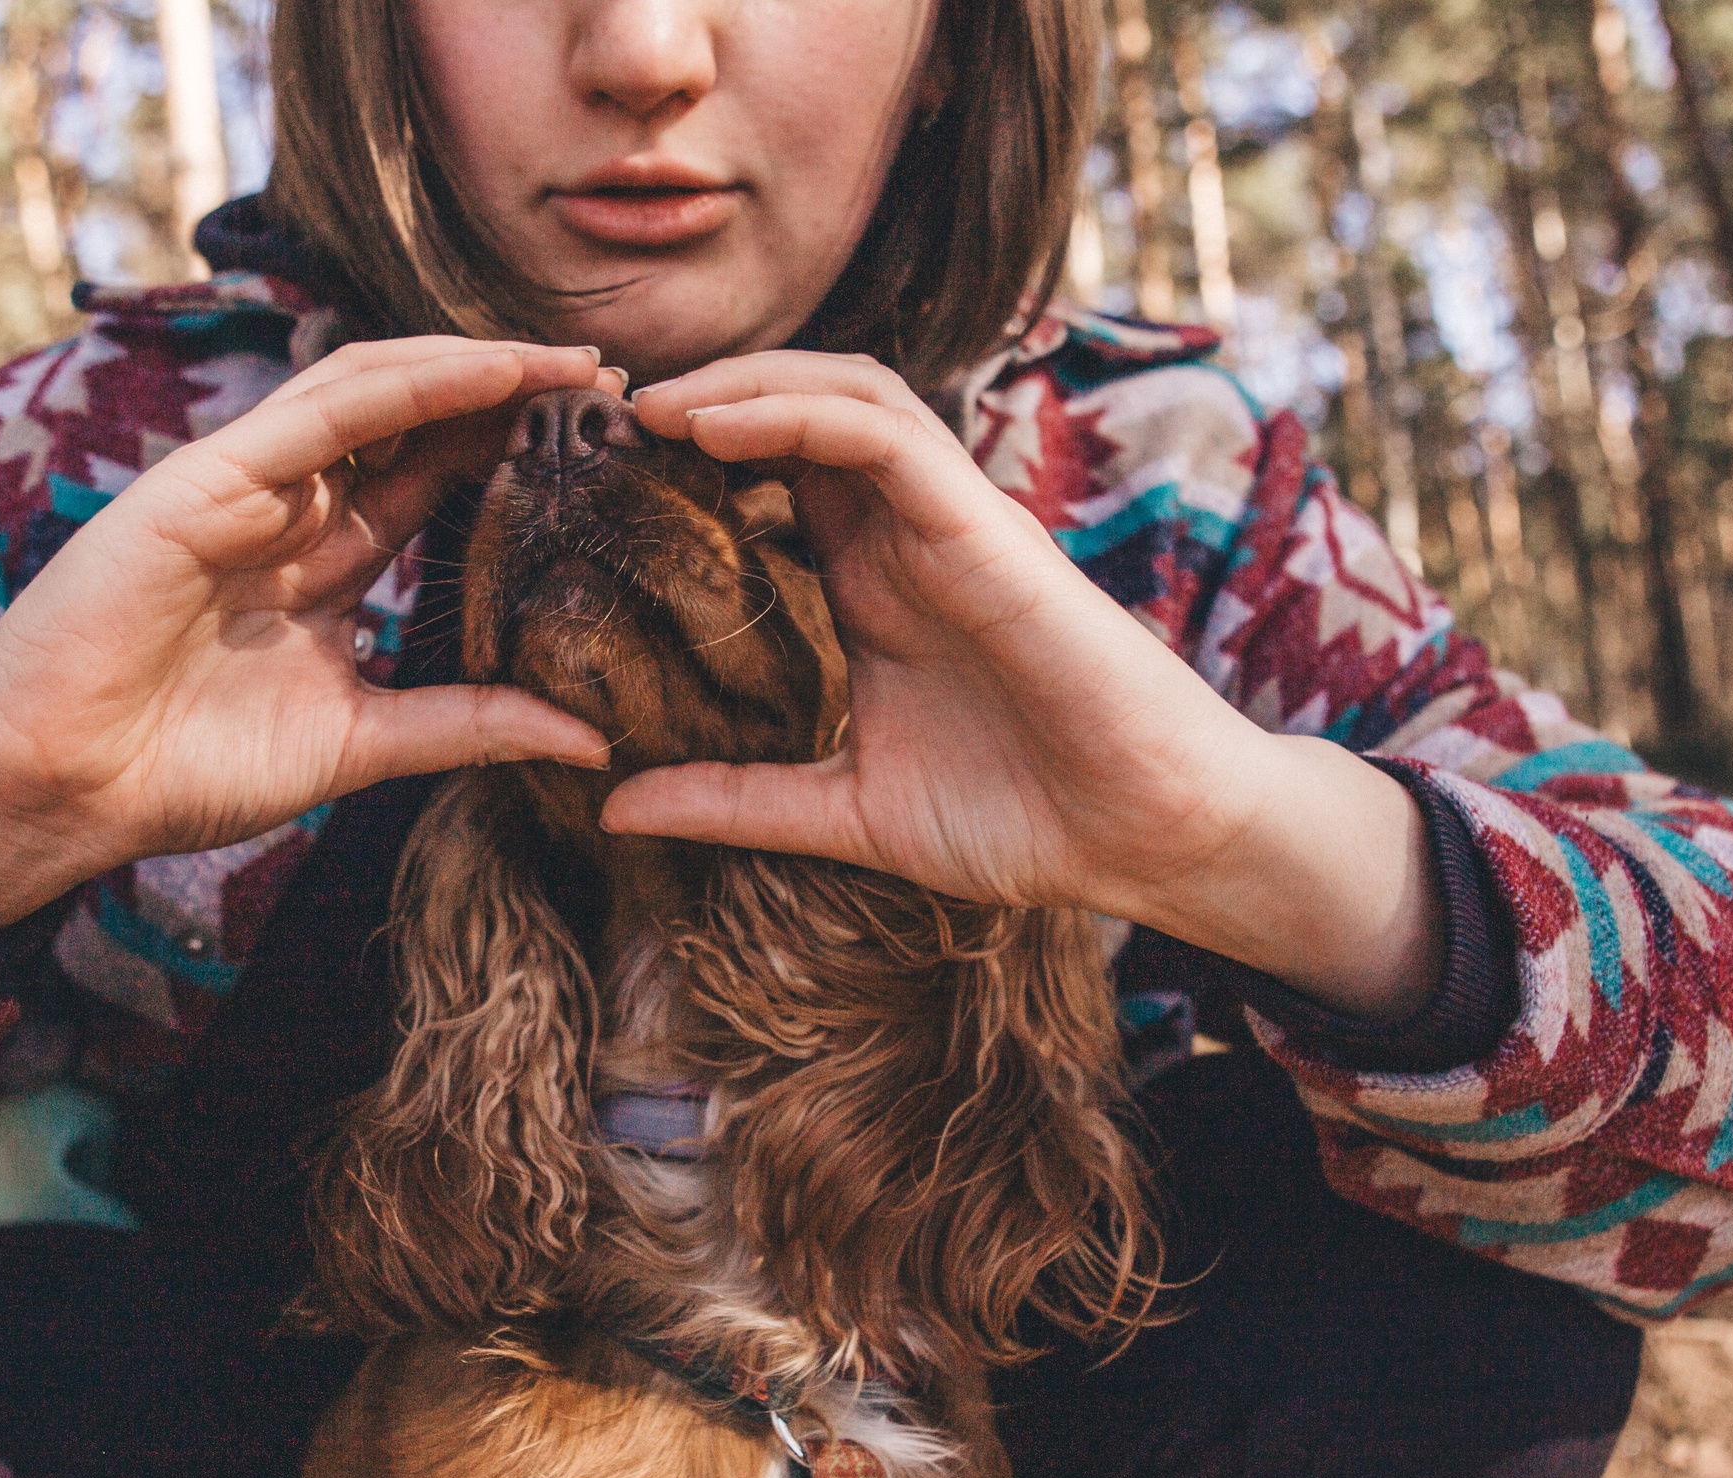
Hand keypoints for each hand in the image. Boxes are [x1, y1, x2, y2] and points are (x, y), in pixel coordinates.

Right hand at [0, 338, 616, 955]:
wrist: (59, 789)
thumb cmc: (183, 768)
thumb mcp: (360, 744)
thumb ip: (466, 726)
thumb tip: (590, 741)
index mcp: (321, 564)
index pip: (432, 482)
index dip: (514, 455)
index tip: (609, 450)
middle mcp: (289, 510)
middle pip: (416, 422)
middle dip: (511, 396)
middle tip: (614, 388)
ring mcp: (246, 486)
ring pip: (377, 392)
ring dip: (476, 370)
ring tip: (568, 367)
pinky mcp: (205, 481)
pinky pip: (322, 412)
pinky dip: (410, 383)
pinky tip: (488, 374)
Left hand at [610, 352, 1441, 1021]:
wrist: (1146, 837)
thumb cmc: (1021, 819)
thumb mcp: (842, 811)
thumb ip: (735, 800)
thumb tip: (612, 808)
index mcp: (871, 582)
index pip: (769, 478)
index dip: (682, 460)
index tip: (586, 480)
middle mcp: (905, 533)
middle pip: (795, 410)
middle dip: (699, 397)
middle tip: (595, 421)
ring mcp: (949, 519)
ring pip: (841, 393)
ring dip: (740, 384)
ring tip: (645, 408)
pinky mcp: (987, 523)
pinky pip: (885, 433)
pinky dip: (797, 414)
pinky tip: (715, 430)